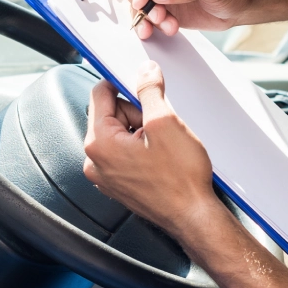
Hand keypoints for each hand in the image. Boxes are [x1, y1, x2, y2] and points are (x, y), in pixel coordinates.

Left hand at [81, 65, 221, 236]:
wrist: (193, 216)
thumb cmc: (180, 179)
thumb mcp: (165, 123)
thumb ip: (149, 91)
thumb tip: (144, 71)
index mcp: (99, 144)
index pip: (100, 94)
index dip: (123, 83)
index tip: (141, 83)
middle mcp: (95, 161)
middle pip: (110, 115)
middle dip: (136, 114)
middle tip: (159, 128)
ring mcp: (105, 175)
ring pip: (119, 134)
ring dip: (140, 132)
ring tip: (162, 147)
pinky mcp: (118, 184)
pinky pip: (124, 153)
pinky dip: (141, 149)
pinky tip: (160, 158)